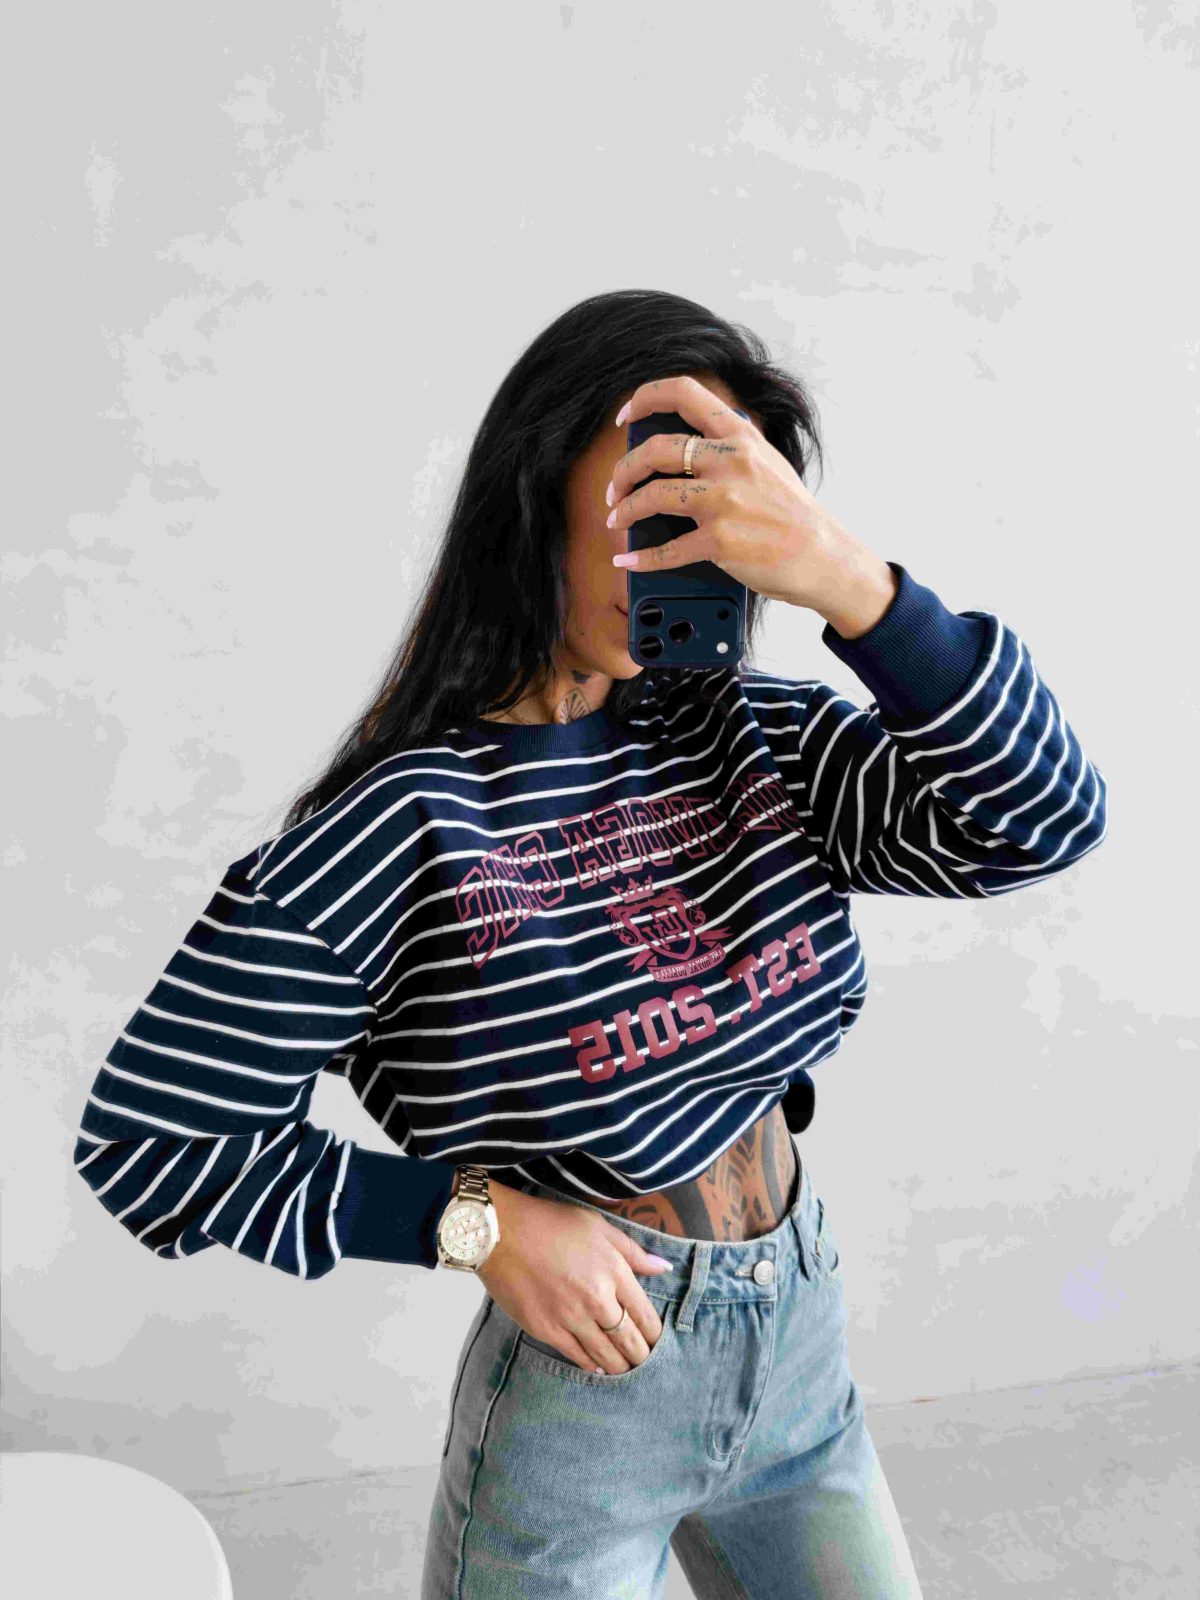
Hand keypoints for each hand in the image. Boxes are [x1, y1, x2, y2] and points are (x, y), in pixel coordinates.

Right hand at [477, 1181, 671, 1372]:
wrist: (501, 1233)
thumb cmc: (551, 1223)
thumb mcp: (598, 1226)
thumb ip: (633, 1251)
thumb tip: (664, 1267)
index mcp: (614, 1271)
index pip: (646, 1315)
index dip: (655, 1334)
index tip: (657, 1341)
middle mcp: (597, 1299)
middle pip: (630, 1341)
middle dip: (641, 1355)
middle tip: (645, 1361)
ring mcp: (571, 1317)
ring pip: (606, 1355)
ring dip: (620, 1366)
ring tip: (626, 1369)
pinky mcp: (546, 1330)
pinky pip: (577, 1356)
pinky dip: (592, 1366)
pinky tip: (598, 1368)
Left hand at [607, 372, 886, 624]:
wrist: (823, 555)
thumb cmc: (793, 513)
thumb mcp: (767, 462)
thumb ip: (730, 449)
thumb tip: (681, 450)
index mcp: (740, 436)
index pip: (684, 393)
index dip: (644, 398)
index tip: (625, 416)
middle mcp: (730, 462)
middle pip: (655, 450)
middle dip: (624, 470)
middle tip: (615, 487)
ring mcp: (724, 501)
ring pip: (652, 496)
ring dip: (624, 510)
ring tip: (616, 520)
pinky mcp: (720, 541)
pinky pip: (667, 550)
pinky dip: (641, 557)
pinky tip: (629, 559)